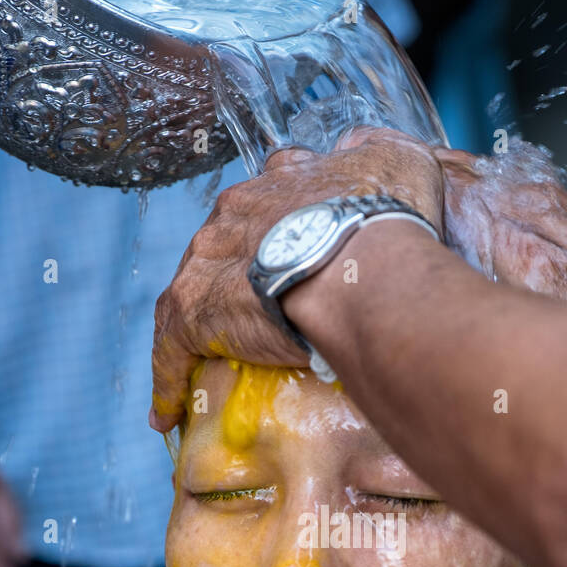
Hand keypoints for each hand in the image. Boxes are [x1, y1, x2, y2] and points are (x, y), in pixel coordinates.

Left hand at [151, 127, 444, 431]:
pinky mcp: (195, 311)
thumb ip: (381, 154)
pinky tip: (168, 414)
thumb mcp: (398, 162)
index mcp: (281, 182)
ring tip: (201, 364)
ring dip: (194, 328)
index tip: (283, 247)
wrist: (360, 265)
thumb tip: (366, 151)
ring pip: (190, 295)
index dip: (274, 225)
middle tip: (249, 316)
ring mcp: (210, 260)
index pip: (266, 200)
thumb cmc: (387, 220)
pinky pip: (171, 350)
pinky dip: (168, 381)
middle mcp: (236, 213)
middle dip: (231, 277)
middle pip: (222, 247)